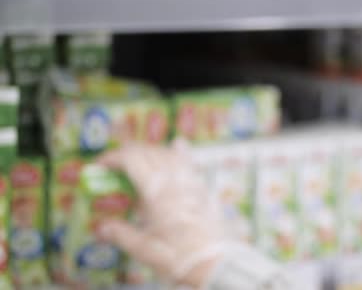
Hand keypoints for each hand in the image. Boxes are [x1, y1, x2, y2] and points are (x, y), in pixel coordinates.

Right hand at [97, 143, 223, 287]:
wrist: (214, 261)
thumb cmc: (178, 256)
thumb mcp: (143, 248)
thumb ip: (120, 234)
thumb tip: (101, 227)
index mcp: (156, 191)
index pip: (131, 158)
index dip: (113, 158)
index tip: (101, 166)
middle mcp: (174, 179)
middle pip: (148, 151)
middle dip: (128, 153)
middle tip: (115, 166)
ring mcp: (191, 181)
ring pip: (169, 152)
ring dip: (150, 152)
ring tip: (139, 163)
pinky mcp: (203, 187)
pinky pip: (189, 161)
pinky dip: (178, 152)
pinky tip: (178, 147)